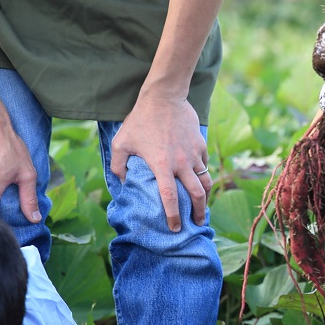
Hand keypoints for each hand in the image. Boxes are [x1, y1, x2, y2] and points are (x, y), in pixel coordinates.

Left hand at [109, 92, 209, 231]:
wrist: (163, 97)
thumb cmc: (140, 120)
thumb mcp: (121, 142)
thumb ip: (119, 165)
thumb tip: (122, 182)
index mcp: (162, 165)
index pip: (170, 198)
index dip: (173, 216)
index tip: (175, 227)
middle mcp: (181, 163)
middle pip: (196, 194)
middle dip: (198, 212)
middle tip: (197, 222)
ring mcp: (194, 153)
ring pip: (206, 181)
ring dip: (206, 197)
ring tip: (203, 206)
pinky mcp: (200, 144)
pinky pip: (205, 164)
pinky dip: (203, 174)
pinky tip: (199, 179)